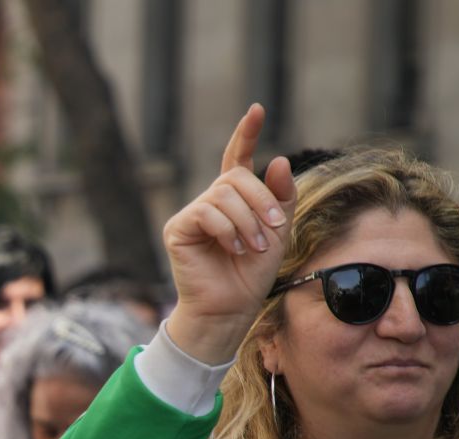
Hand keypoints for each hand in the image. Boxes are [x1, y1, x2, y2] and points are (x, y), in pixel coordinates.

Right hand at [161, 104, 297, 360]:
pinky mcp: (177, 229)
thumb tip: (278, 159)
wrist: (231, 309)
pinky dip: (226, 230)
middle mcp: (211, 202)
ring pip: (224, 195)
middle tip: (274, 229)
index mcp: (234, 200)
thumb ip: (280, 197)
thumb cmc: (252, 274)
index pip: (236, 158)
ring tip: (253, 247)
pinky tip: (233, 249)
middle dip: (261, 200)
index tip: (256, 109)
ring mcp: (192, 214)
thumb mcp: (278, 232)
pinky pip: (206, 213)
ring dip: (247, 221)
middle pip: (237, 177)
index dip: (246, 133)